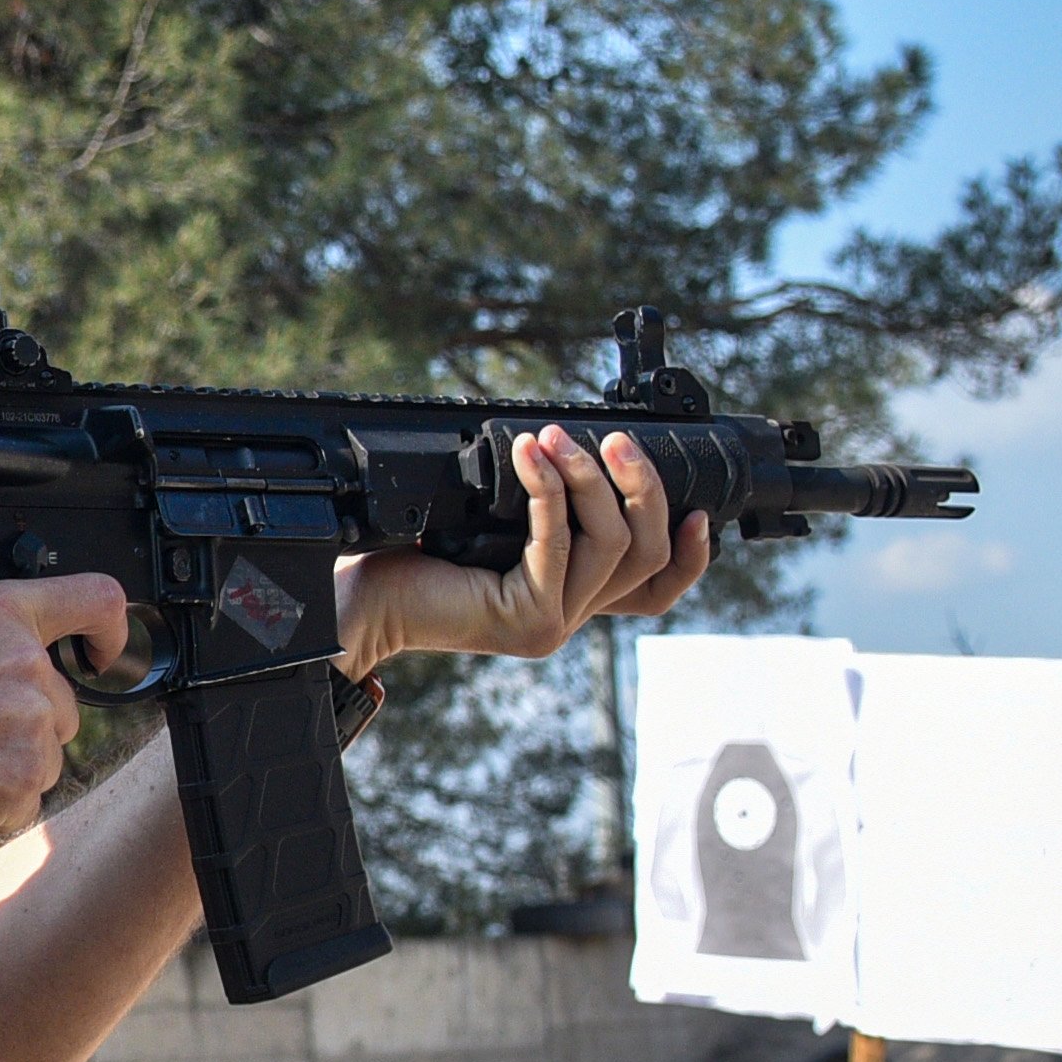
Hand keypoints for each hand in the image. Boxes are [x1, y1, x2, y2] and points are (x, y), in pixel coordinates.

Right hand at [0, 576, 124, 848]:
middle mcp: (25, 665)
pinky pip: (23, 804)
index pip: (95, 600)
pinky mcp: (19, 783)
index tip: (102, 656)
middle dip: (22, 726)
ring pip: (44, 758)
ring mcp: (28, 726)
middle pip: (60, 704)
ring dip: (7, 770)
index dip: (110, 632)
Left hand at [337, 424, 711, 674]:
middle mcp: (567, 618)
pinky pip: (555, 543)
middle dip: (642, 488)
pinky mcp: (525, 617)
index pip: (655, 591)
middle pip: (645, 554)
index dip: (689, 555)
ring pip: (609, 543)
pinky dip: (547, 490)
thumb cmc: (414, 560)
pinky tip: (527, 456)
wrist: (362, 605)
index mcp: (570, 600)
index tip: (699, 510)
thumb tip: (573, 449)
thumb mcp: (494, 529)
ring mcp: (549, 624)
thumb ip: (543, 513)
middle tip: (616, 440)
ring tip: (555, 437)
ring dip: (589, 479)